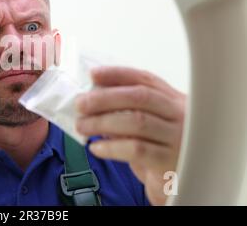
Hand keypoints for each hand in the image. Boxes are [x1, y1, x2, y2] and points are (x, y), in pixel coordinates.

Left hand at [75, 66, 185, 204]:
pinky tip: (96, 148)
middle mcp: (180, 115)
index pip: (145, 79)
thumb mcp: (145, 127)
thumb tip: (91, 100)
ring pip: (136, 121)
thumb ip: (126, 111)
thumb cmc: (157, 152)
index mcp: (173, 100)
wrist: (176, 187)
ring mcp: (178, 137)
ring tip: (82, 126)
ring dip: (102, 122)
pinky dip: (111, 147)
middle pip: (140, 97)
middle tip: (80, 104)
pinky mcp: (170, 161)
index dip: (117, 75)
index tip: (93, 74)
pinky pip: (136, 149)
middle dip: (105, 98)